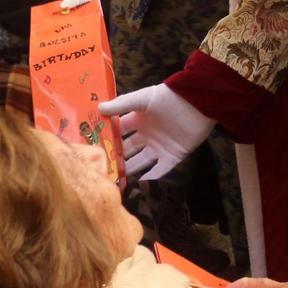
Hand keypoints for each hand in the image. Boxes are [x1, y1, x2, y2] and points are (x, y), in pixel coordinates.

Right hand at [98, 82, 212, 179]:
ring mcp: (159, 148)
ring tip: (115, 184)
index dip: (106, 140)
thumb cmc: (168, 97)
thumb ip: (121, 105)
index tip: (91, 151)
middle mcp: (146, 136)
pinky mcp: (172, 157)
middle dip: (116, 160)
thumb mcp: (142, 99)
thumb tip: (98, 108)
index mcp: (138, 121)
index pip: (118, 133)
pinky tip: (138, 189)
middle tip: (100, 173)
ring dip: (130, 172)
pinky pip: (159, 171)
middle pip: (127, 151)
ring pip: (140, 163)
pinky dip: (150, 179)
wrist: (197, 104)